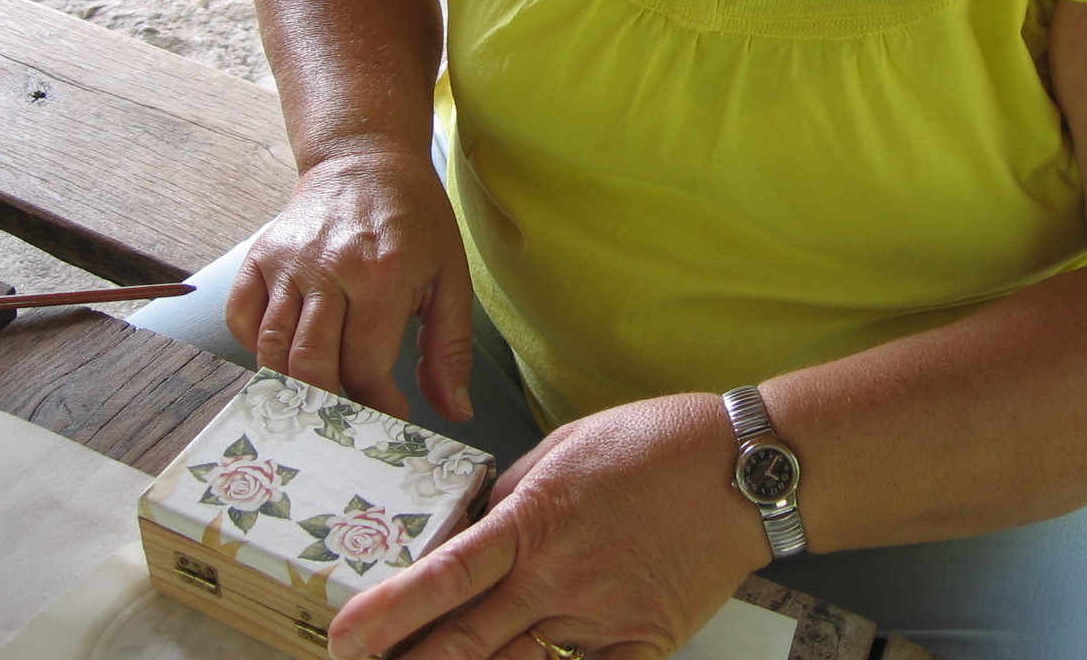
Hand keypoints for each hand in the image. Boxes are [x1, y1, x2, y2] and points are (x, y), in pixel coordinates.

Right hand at [224, 149, 473, 421]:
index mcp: (382, 275)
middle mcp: (328, 269)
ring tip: (321, 396)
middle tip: (351, 417)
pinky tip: (288, 353)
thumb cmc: (414, 221)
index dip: (378, 406)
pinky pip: (242, 320)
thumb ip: (449, 349)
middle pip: (311, 366)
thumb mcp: (450, 277)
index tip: (391, 418)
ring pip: (272, 351)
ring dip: (293, 386)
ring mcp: (287, 263)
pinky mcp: (259, 257)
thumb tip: (455, 414)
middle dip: (331, 406)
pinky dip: (258, 349)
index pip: (365, 367)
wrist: (365, 160)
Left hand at [326, 393, 773, 659]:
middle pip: (464, 642)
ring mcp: (600, 620)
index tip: (343, 636)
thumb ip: (513, 498)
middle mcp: (559, 579)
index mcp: (534, 522)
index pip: (446, 575)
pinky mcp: (642, 647)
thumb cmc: (654, 446)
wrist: (743, 470)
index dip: (390, 609)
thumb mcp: (564, 448)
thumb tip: (473, 533)